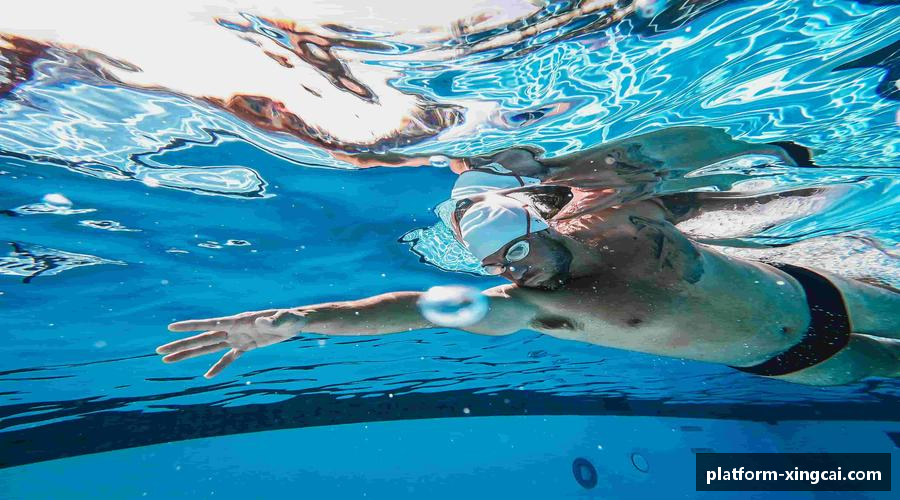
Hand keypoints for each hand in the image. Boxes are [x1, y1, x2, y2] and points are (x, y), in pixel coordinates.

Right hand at [156, 308, 306, 378]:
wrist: (296, 322)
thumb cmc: (291, 318)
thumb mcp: (283, 320)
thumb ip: (272, 322)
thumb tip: (262, 323)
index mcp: (238, 321)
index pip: (210, 324)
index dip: (190, 326)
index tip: (170, 327)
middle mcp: (233, 329)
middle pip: (202, 339)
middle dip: (181, 345)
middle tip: (159, 351)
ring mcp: (238, 338)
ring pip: (209, 348)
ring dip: (190, 354)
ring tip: (169, 360)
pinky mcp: (246, 346)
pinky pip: (228, 358)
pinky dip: (219, 367)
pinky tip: (207, 376)